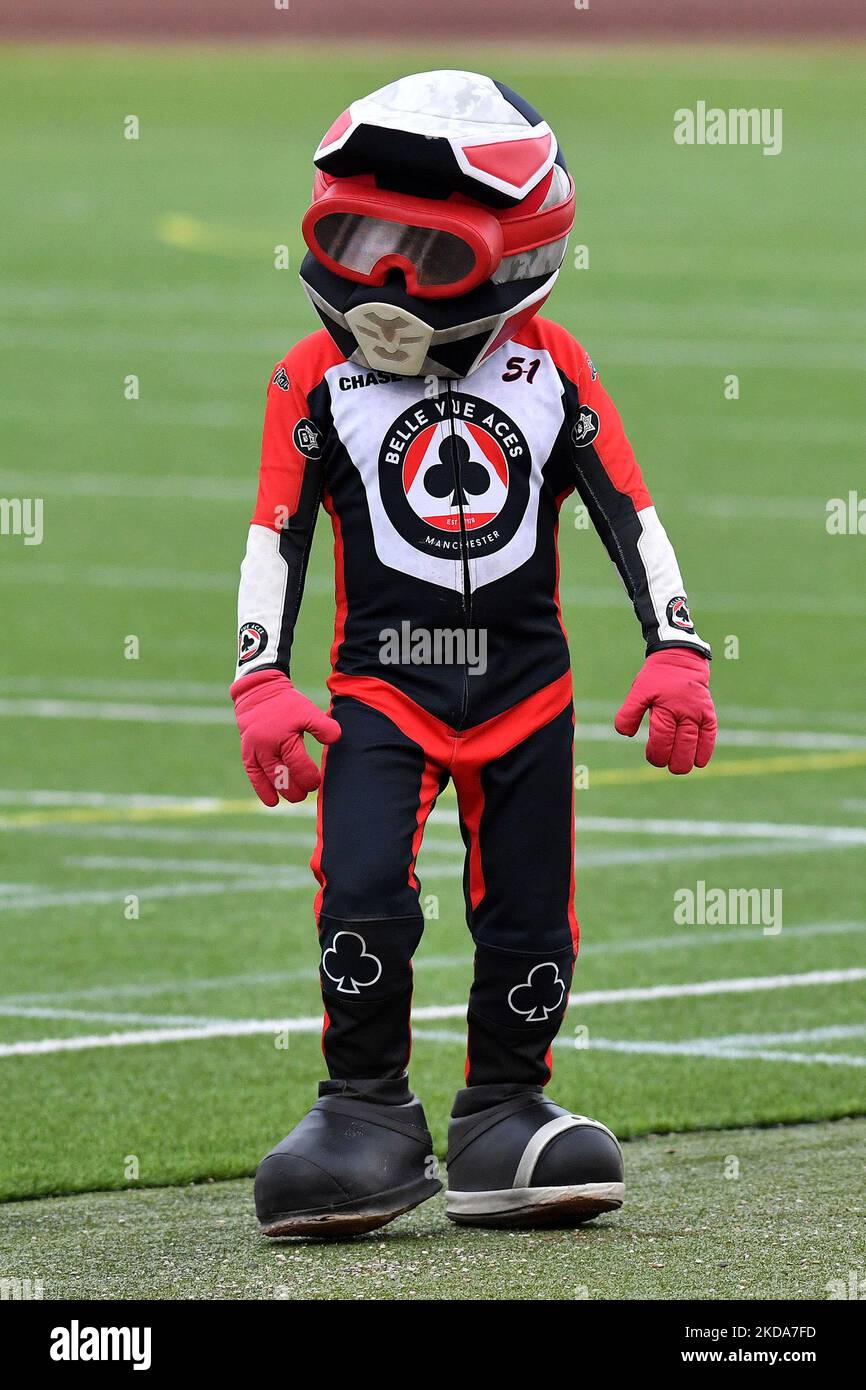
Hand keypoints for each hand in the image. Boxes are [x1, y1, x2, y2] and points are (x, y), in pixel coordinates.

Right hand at [230, 669, 340, 805]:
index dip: (309, 778)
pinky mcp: (247, 754)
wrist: (259, 694)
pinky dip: (262, 789)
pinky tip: (271, 801)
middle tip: (306, 792)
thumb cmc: (287, 705)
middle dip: (296, 788)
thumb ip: (323, 727)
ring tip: (293, 798)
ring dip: (281, 791)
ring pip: (267, 778)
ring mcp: (254, 752)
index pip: (298, 766)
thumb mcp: (308, 711)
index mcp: (284, 738)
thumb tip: (335, 739)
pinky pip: (253, 775)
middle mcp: (267, 747)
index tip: (316, 782)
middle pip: (282, 776)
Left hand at [614, 649, 716, 774]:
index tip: (652, 757)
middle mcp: (684, 712)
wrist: (680, 658)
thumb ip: (629, 714)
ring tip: (680, 767)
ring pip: (696, 742)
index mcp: (665, 708)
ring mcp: (698, 713)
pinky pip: (710, 735)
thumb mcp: (638, 692)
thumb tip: (626, 734)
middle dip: (672, 760)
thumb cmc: (656, 678)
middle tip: (665, 764)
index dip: (657, 753)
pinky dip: (706, 750)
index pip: (662, 738)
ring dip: (687, 759)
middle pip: (681, 744)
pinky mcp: (708, 713)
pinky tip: (699, 762)